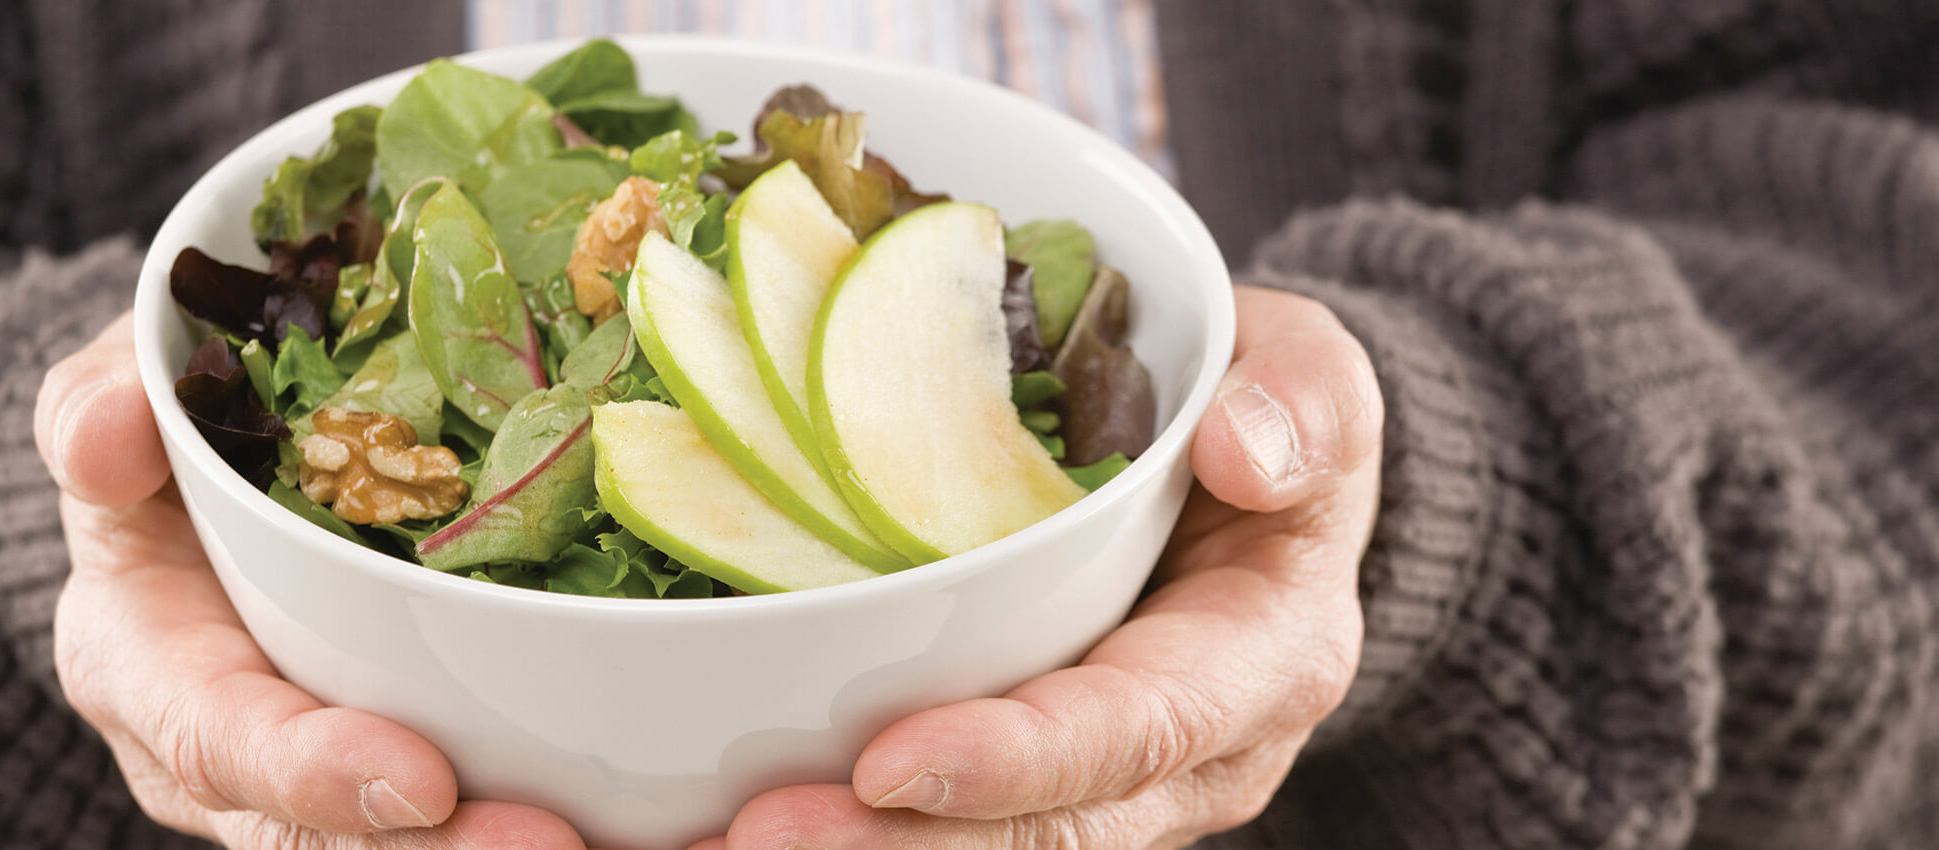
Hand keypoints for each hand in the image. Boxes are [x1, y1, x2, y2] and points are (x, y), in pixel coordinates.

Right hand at [38, 312, 602, 848]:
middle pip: (343, 839)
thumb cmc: (176, 438)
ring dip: (544, 843)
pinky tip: (708, 815)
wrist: (228, 473)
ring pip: (440, 838)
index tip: (418, 782)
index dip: (313, 774)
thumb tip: (109, 435)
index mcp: (161, 673)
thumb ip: (98, 415)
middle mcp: (253, 752)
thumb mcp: (120, 411)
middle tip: (560, 844)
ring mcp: (346, 767)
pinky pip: (518, 799)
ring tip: (652, 840)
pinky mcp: (448, 753)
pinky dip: (610, 816)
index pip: (226, 744)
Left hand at [693, 288, 1382, 848]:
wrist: (1261, 490)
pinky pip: (935, 826)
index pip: (1136, 733)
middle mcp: (1184, 757)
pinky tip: (708, 825)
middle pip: (1039, 836)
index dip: (1018, 760)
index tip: (890, 764)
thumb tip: (1243, 454)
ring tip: (700, 847)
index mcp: (1258, 665)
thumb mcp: (1316, 379)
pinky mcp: (1026, 773)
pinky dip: (838, 831)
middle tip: (750, 836)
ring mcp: (1102, 781)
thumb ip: (1303, 404)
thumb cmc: (1272, 423)